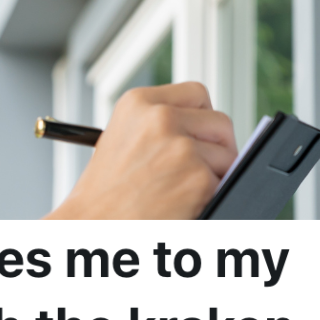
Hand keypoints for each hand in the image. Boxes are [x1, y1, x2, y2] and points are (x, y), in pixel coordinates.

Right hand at [45, 82, 235, 218]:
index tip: (198, 136)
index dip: (201, 119)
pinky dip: (210, 197)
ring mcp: (180, 147)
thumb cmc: (103, 192)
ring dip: (213, 175)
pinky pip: (224, 183)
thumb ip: (159, 125)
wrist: (92, 225)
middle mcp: (159, 117)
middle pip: (220, 122)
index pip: (197, 94)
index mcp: (138, 103)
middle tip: (198, 169)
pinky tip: (182, 204)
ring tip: (179, 191)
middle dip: (216, 147)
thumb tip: (202, 130)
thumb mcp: (121, 139)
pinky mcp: (197, 178)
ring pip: (228, 155)